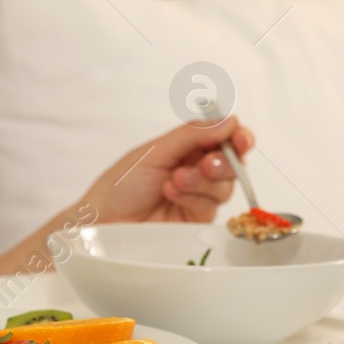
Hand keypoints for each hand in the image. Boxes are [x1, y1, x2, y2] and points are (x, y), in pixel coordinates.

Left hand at [82, 116, 255, 224]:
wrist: (104, 222)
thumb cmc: (120, 185)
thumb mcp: (154, 152)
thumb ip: (192, 135)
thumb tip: (228, 121)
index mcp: (186, 147)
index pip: (223, 137)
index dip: (237, 137)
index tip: (240, 138)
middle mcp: (195, 170)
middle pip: (231, 162)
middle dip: (223, 161)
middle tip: (204, 164)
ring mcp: (197, 196)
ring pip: (225, 186)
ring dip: (202, 181)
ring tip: (174, 181)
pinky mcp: (196, 221)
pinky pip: (211, 207)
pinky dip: (194, 198)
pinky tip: (171, 193)